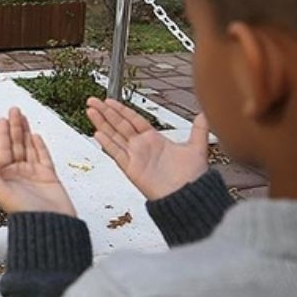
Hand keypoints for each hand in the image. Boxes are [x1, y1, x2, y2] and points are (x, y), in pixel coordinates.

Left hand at [0, 107, 75, 216]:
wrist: (52, 225)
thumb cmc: (27, 215)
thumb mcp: (3, 194)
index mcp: (5, 177)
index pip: (2, 150)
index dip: (2, 134)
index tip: (2, 119)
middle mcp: (18, 174)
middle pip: (16, 145)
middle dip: (15, 127)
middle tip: (14, 111)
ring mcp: (33, 174)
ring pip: (28, 147)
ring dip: (25, 132)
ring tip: (23, 117)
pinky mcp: (49, 176)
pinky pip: (43, 156)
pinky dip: (39, 145)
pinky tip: (36, 136)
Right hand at [85, 97, 209, 199]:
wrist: (188, 195)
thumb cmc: (192, 176)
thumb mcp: (197, 147)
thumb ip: (199, 129)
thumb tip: (205, 113)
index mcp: (154, 139)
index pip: (133, 119)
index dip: (121, 109)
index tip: (109, 101)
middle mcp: (142, 146)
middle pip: (119, 124)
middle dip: (105, 112)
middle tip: (93, 101)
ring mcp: (135, 156)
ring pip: (114, 136)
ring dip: (101, 123)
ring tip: (90, 111)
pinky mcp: (131, 168)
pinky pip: (116, 153)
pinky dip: (107, 144)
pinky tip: (97, 133)